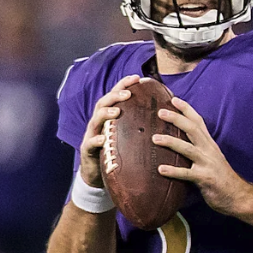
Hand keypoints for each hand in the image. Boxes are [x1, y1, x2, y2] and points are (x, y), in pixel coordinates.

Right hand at [78, 75, 139, 190]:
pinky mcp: (87, 150)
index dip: (124, 85)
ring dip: (106, 113)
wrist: (97, 174)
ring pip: (95, 120)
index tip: (137, 78)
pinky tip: (104, 138)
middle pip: (103, 103)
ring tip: (117, 111)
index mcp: (109, 118)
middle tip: (128, 93)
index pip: (116, 96)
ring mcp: (91, 135)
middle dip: (115, 95)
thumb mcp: (127, 137)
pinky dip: (97, 140)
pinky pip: (90, 143)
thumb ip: (139, 125)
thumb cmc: (116, 153)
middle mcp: (98, 123)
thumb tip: (164, 116)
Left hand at [154, 95, 252, 215]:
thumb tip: (179, 143)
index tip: (173, 98)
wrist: (238, 196)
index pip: (198, 122)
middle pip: (193, 129)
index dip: (187, 109)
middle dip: (177, 119)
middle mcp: (209, 151)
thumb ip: (198, 149)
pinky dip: (173, 171)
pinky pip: (187, 174)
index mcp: (209, 145)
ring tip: (154, 138)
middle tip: (160, 112)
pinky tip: (161, 169)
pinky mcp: (206, 179)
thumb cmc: (221, 179)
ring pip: (188, 149)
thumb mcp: (212, 159)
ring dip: (171, 142)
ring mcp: (208, 164)